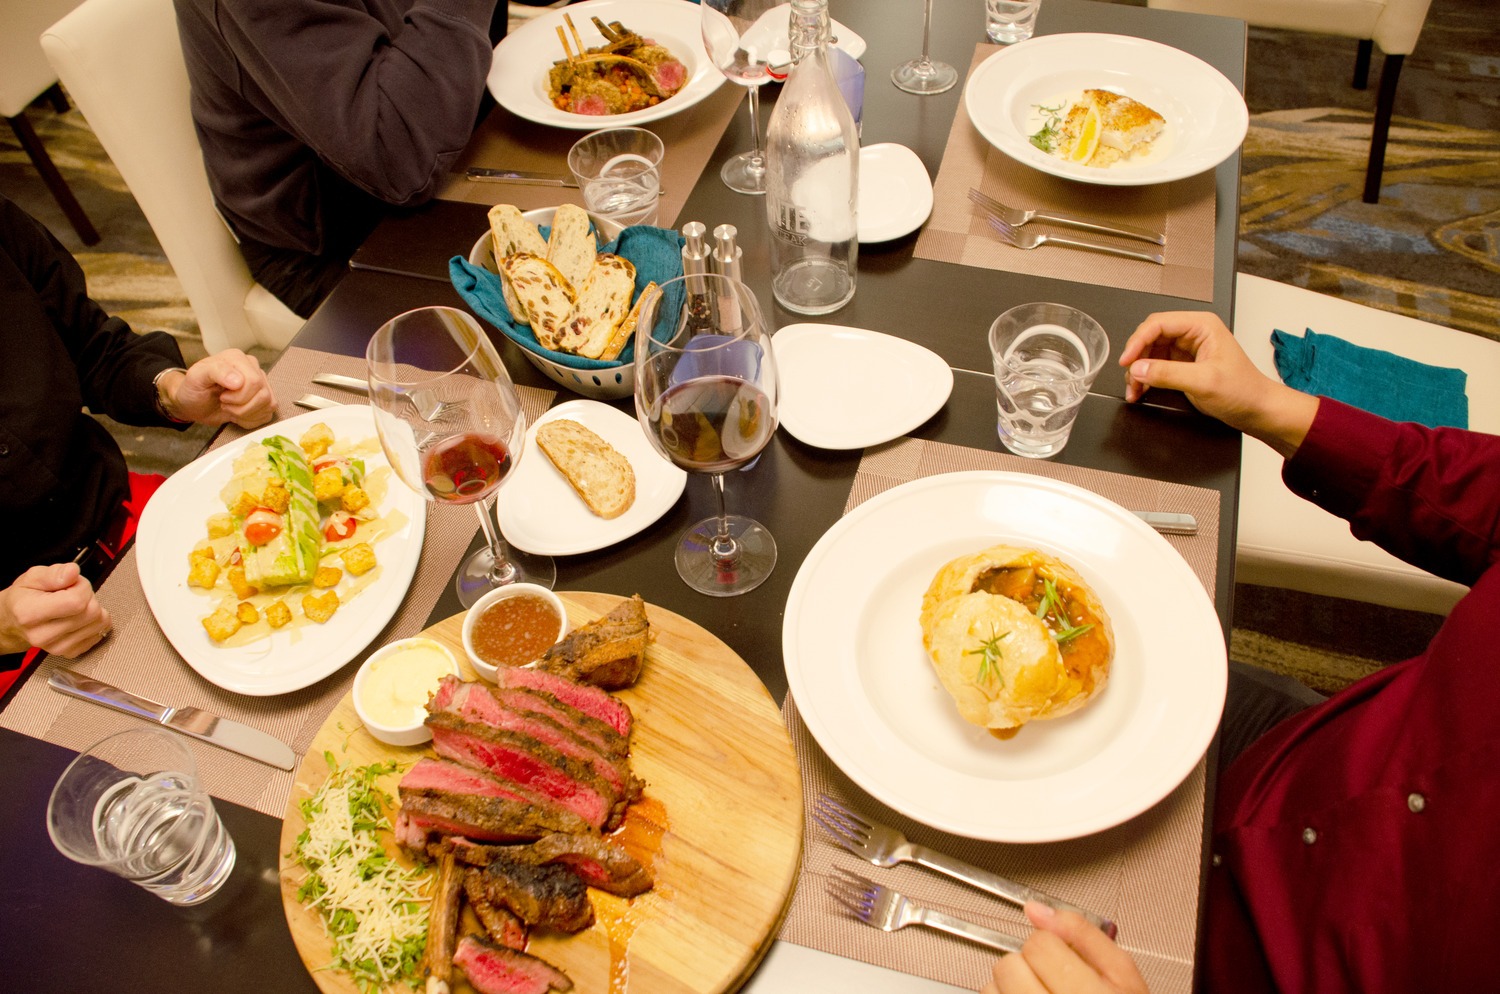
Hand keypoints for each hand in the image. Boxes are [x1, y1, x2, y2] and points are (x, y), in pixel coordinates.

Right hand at [0, 563, 111, 657]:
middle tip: (73, 593)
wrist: (13, 622)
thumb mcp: (32, 577)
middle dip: (89, 596)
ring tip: (75, 605)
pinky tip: (78, 617)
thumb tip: (72, 572)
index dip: (82, 587)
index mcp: (29, 613)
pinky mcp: (69, 652)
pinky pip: (100, 633)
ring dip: (94, 609)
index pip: (76, 601)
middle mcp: (42, 635)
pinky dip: (94, 622)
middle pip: (91, 612)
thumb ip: (53, 573)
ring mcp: (56, 647)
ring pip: (99, 623)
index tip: (72, 583)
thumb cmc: (24, 597)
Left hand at [162, 350, 275, 428]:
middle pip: (263, 395)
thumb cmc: (194, 389)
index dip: (239, 396)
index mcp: (238, 359)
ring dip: (246, 414)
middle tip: (224, 403)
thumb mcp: (196, 377)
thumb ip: (216, 371)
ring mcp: (261, 384)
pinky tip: (237, 414)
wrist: (194, 404)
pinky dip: (251, 420)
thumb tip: (239, 381)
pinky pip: (268, 414)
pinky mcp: (264, 400)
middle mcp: (253, 368)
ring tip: (230, 408)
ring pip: (268, 405)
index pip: (254, 381)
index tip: (221, 397)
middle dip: (241, 407)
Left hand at [981, 903, 1148, 993]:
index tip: (1063, 957)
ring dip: (1012, 984)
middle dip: (1028, 964)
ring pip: (993, 986)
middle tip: (1052, 977)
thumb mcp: (1120, 970)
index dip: (1050, 944)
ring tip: (1039, 992)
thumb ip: (1082, 932)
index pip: (1038, 944)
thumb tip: (1037, 910)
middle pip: (1010, 964)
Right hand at [1118, 311, 1317, 457]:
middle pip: (1151, 336)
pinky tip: (1141, 390)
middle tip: (1129, 377)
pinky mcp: (1184, 365)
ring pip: (1150, 352)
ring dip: (1139, 371)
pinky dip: (1145, 378)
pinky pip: (1156, 367)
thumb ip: (1168, 374)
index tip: (1127, 361)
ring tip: (1134, 389)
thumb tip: (1138, 368)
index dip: (1138, 341)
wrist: (1257, 410)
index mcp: (1202, 326)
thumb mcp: (1204, 382)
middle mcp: (1193, 333)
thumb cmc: (1243, 391)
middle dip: (1137, 357)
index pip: (1158, 324)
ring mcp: (1187, 349)